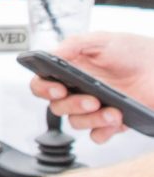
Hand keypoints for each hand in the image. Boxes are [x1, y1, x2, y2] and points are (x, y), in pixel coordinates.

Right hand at [27, 31, 153, 142]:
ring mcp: (94, 108)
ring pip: (76, 123)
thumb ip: (73, 44)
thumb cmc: (134, 51)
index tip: (57, 88)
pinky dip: (103, 131)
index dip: (44, 88)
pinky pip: (97, 136)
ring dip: (91, 119)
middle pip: (57, 107)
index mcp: (70, 70)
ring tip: (112, 111)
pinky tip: (116, 120)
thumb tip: (50, 54)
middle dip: (72, 105)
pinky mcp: (111, 123)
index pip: (42, 83)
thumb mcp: (101, 40)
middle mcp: (78, 90)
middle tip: (90, 100)